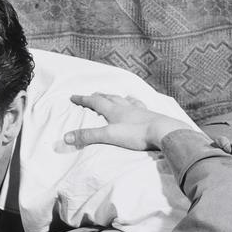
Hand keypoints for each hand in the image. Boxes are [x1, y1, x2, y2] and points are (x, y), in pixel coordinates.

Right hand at [64, 93, 190, 150]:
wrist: (164, 132)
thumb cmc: (136, 134)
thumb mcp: (109, 136)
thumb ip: (88, 136)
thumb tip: (66, 137)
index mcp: (114, 111)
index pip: (95, 102)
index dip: (83, 99)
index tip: (73, 96)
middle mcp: (126, 107)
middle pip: (109, 98)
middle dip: (99, 96)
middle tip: (92, 94)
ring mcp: (139, 110)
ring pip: (124, 100)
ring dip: (116, 98)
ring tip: (114, 96)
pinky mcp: (150, 116)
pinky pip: (140, 106)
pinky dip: (134, 103)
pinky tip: (137, 104)